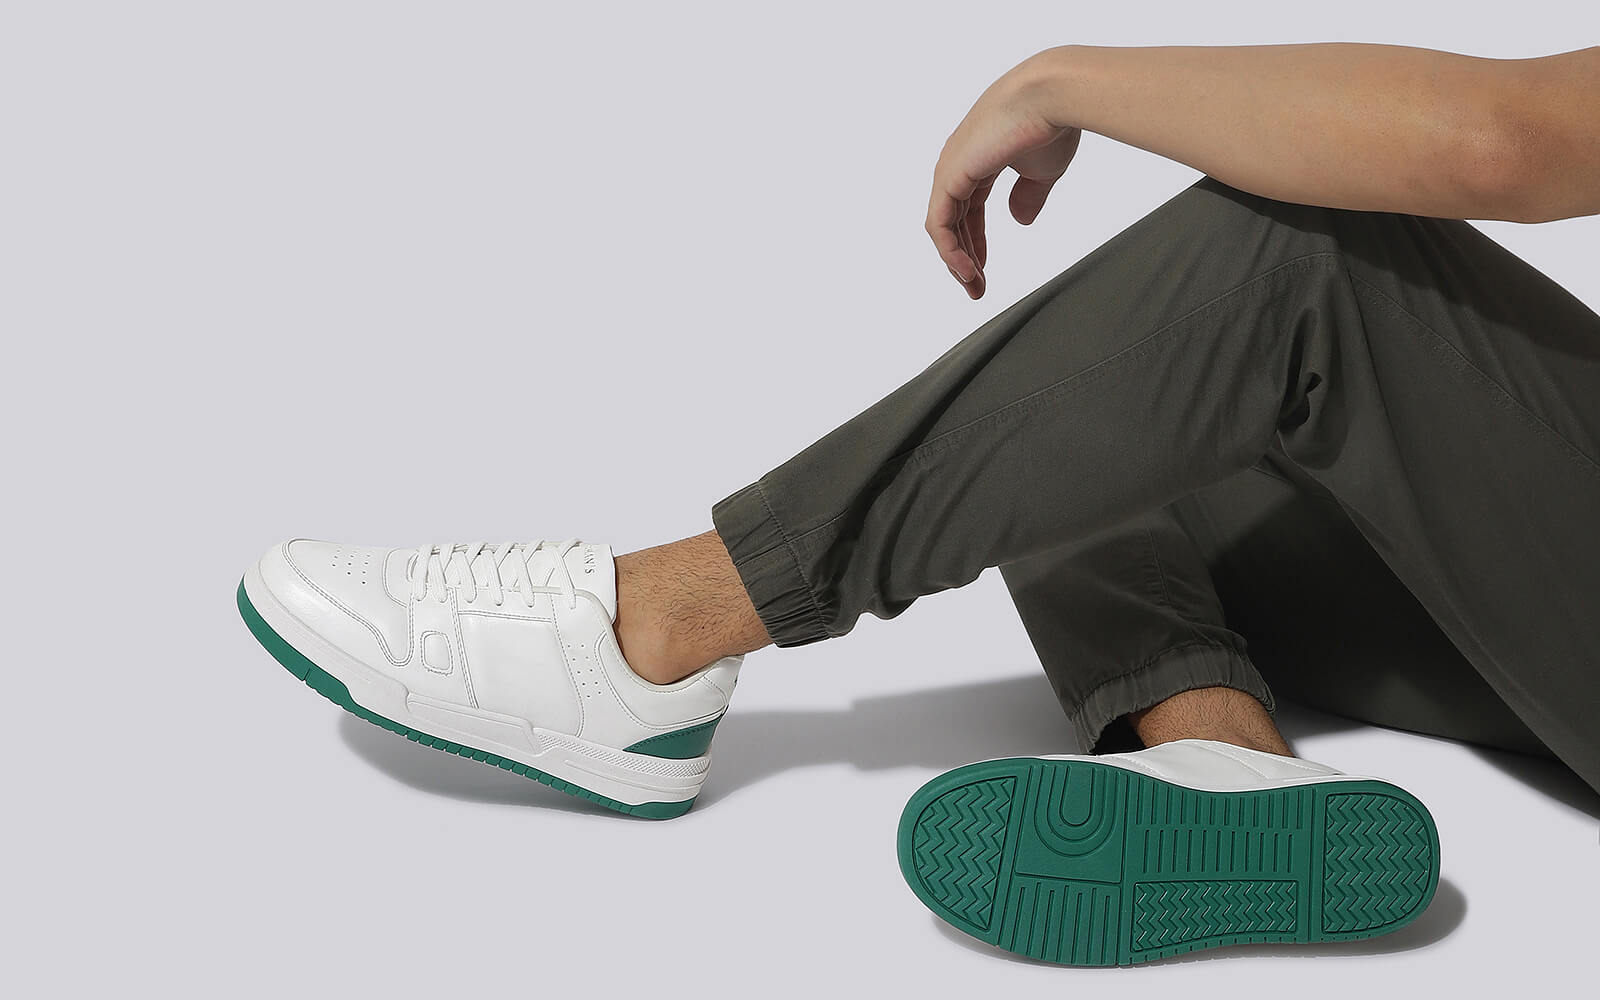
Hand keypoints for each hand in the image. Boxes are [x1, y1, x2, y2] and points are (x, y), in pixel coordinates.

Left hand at [926, 50, 1080, 298]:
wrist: (1054, 96)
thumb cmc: (1054, 122)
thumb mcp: (1042, 170)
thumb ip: (1028, 195)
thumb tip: (1020, 220)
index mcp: (980, 156)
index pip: (969, 205)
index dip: (976, 239)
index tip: (984, 268)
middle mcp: (959, 160)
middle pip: (953, 218)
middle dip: (964, 256)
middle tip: (976, 287)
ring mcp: (951, 167)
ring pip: (942, 225)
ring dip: (957, 260)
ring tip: (973, 287)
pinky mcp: (949, 176)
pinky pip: (939, 224)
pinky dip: (951, 251)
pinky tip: (966, 271)